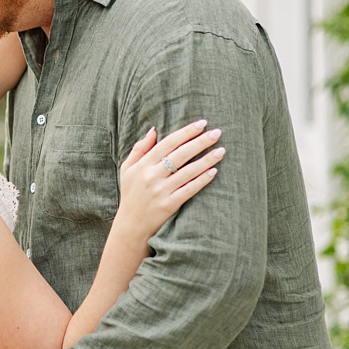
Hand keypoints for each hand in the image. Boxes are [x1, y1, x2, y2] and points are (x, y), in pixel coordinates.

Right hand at [113, 121, 222, 244]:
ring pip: (188, 171)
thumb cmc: (131, 194)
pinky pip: (190, 189)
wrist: (131, 225)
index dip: (186, 132)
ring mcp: (161, 191)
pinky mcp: (169, 204)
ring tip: (221, 150)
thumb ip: (139, 148)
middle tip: (217, 133)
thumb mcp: (127, 169)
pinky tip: (214, 171)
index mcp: (142, 165)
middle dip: (200, 142)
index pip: (167, 143)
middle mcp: (151, 176)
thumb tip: (154, 130)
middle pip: (180, 154)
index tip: (202, 124)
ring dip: (206, 160)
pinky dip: (202, 180)